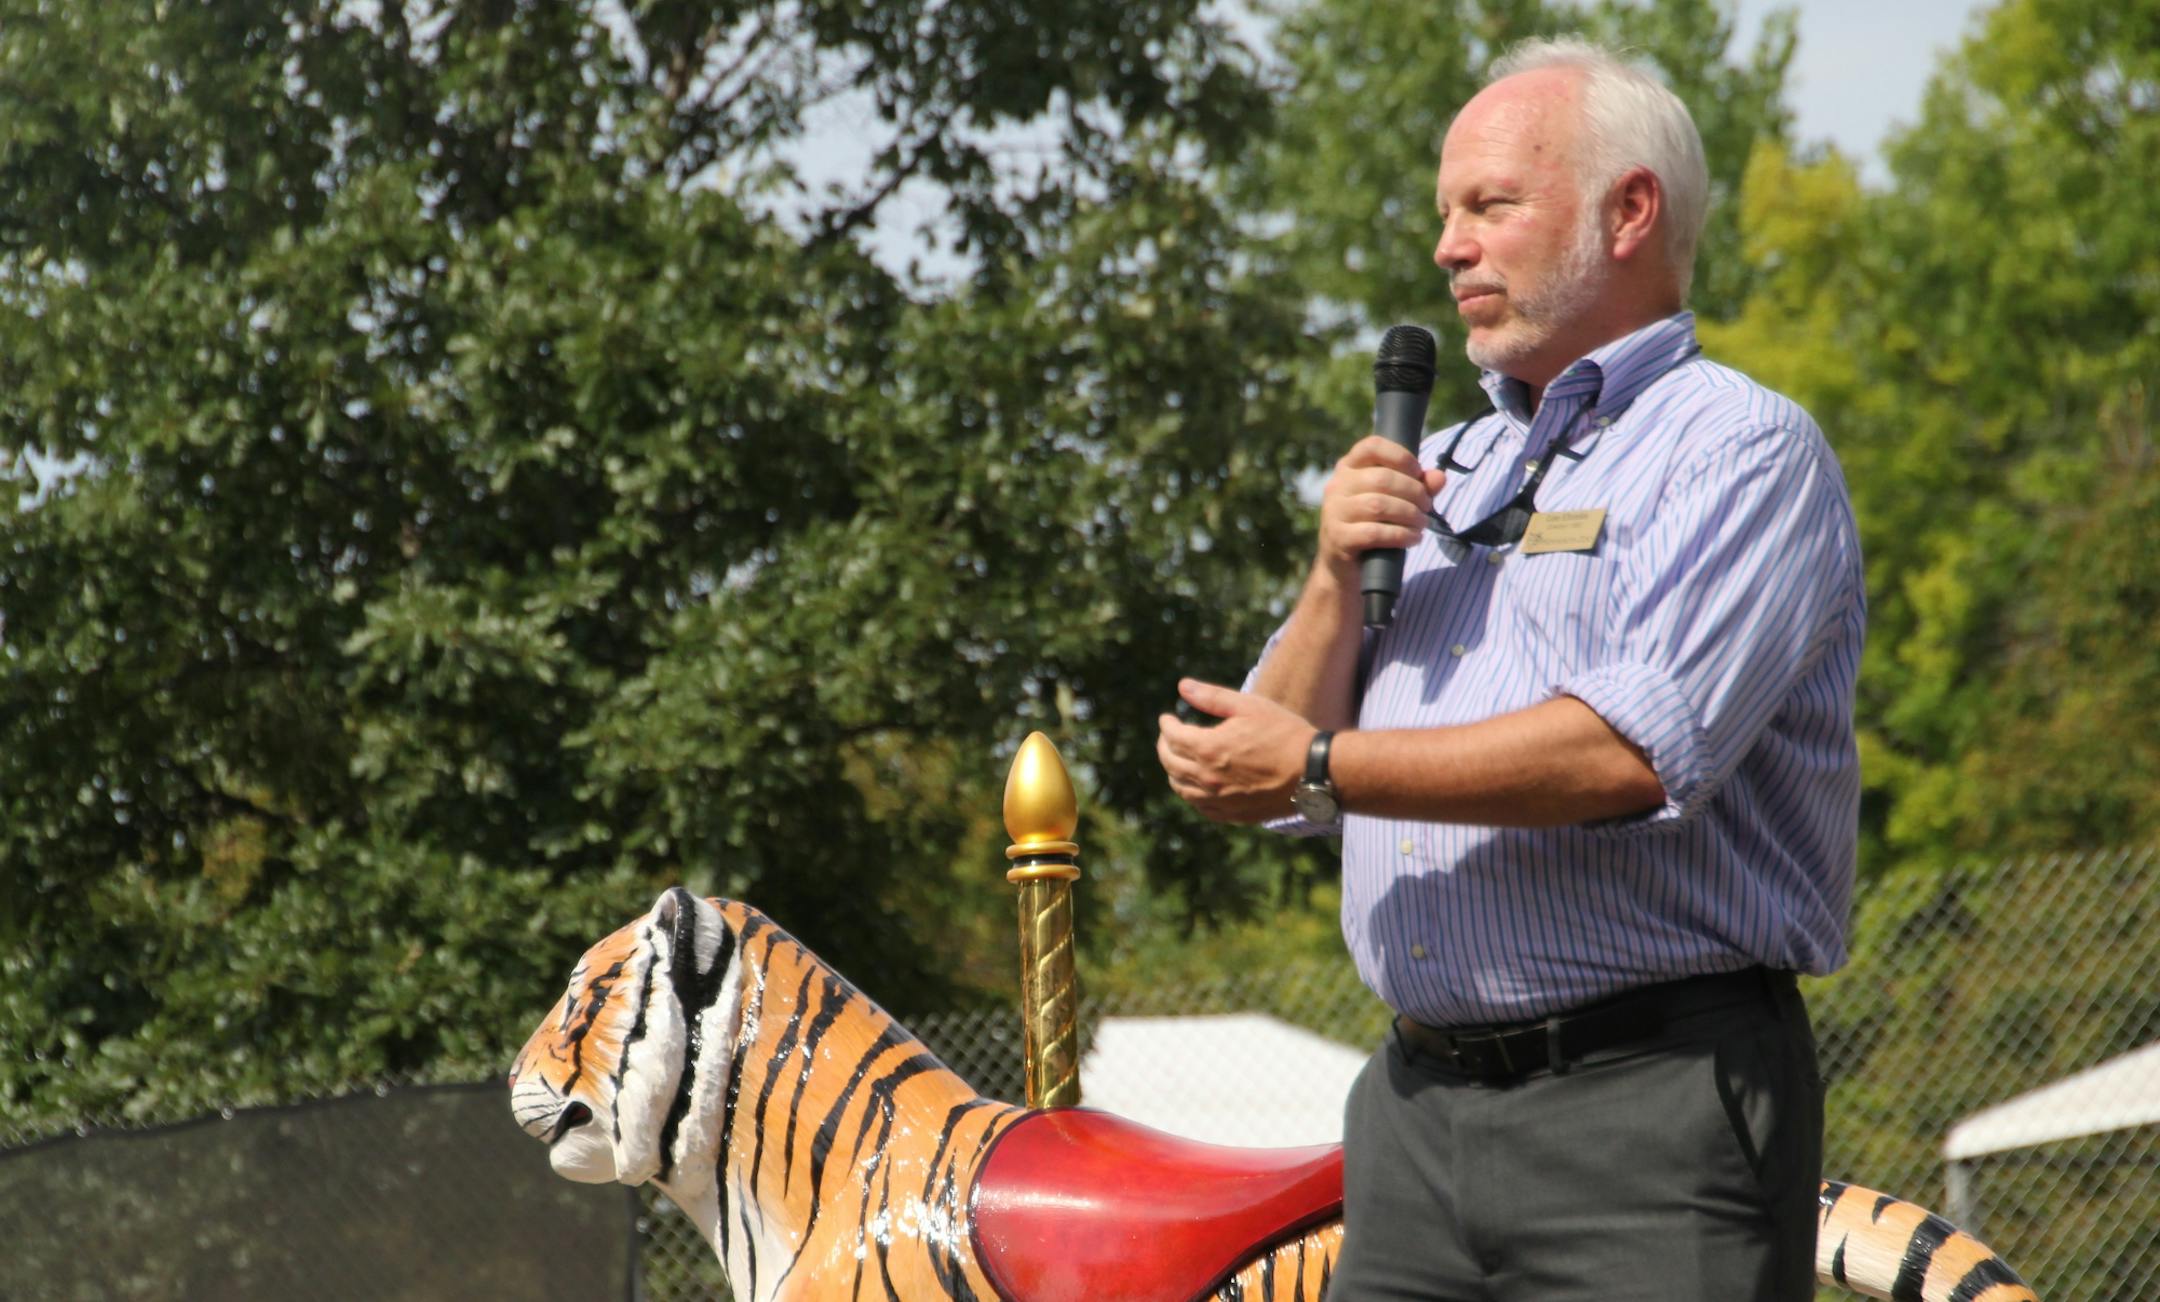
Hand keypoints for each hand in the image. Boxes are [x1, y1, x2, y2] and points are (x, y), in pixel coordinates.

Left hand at [1156, 679, 1316, 823]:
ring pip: (1181, 788)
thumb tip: (1182, 686)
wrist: (1314, 772)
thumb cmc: (1284, 733)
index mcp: (1209, 748)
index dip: (1166, 725)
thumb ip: (1212, 697)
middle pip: (1170, 763)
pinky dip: (1191, 794)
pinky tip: (1197, 786)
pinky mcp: (1233, 814)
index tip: (1167, 718)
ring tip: (1178, 760)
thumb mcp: (1249, 706)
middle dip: (1164, 747)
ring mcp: (1220, 800)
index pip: (1172, 737)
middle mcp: (1208, 778)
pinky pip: (1201, 807)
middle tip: (1168, 737)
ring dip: (1174, 772)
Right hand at [1316, 436, 1447, 581]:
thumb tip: (1440, 477)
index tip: (1417, 473)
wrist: (1345, 568)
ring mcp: (1334, 512)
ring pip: (1378, 505)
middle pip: (1382, 478)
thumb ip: (1418, 486)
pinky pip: (1374, 532)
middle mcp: (1337, 486)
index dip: (1400, 456)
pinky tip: (1412, 538)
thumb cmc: (1372, 527)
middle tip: (1427, 506)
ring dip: (1409, 514)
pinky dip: (1400, 535)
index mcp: (1349, 468)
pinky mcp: (1338, 537)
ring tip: (1422, 523)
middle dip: (1413, 492)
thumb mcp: (1396, 502)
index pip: (1372, 446)